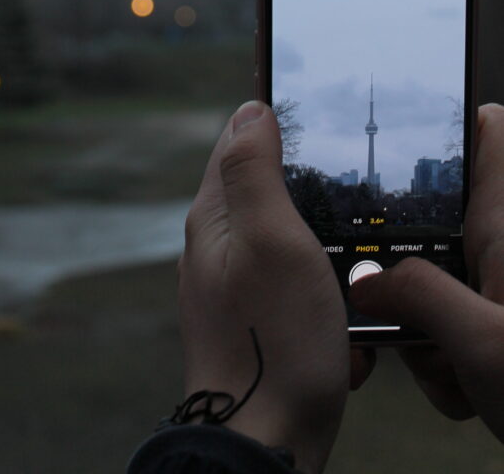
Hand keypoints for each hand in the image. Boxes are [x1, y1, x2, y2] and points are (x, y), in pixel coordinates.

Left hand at [178, 101, 348, 473]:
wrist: (263, 436)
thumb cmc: (271, 336)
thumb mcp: (271, 237)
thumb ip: (254, 169)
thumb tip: (248, 108)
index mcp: (211, 216)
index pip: (234, 143)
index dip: (272, 126)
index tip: (312, 128)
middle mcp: (212, 246)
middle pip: (261, 191)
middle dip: (303, 194)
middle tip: (331, 214)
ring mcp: (228, 285)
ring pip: (282, 241)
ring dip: (316, 251)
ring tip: (330, 279)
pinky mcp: (251, 318)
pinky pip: (290, 287)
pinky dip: (316, 294)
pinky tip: (329, 318)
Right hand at [348, 103, 503, 441]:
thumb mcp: (484, 343)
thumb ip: (417, 299)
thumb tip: (364, 283)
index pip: (486, 131)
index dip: (448, 119)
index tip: (397, 139)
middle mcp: (503, 245)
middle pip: (436, 220)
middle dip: (409, 266)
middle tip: (407, 309)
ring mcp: (499, 287)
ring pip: (437, 283)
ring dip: (427, 330)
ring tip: (450, 371)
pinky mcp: (496, 325)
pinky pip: (453, 325)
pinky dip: (449, 362)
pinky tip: (468, 392)